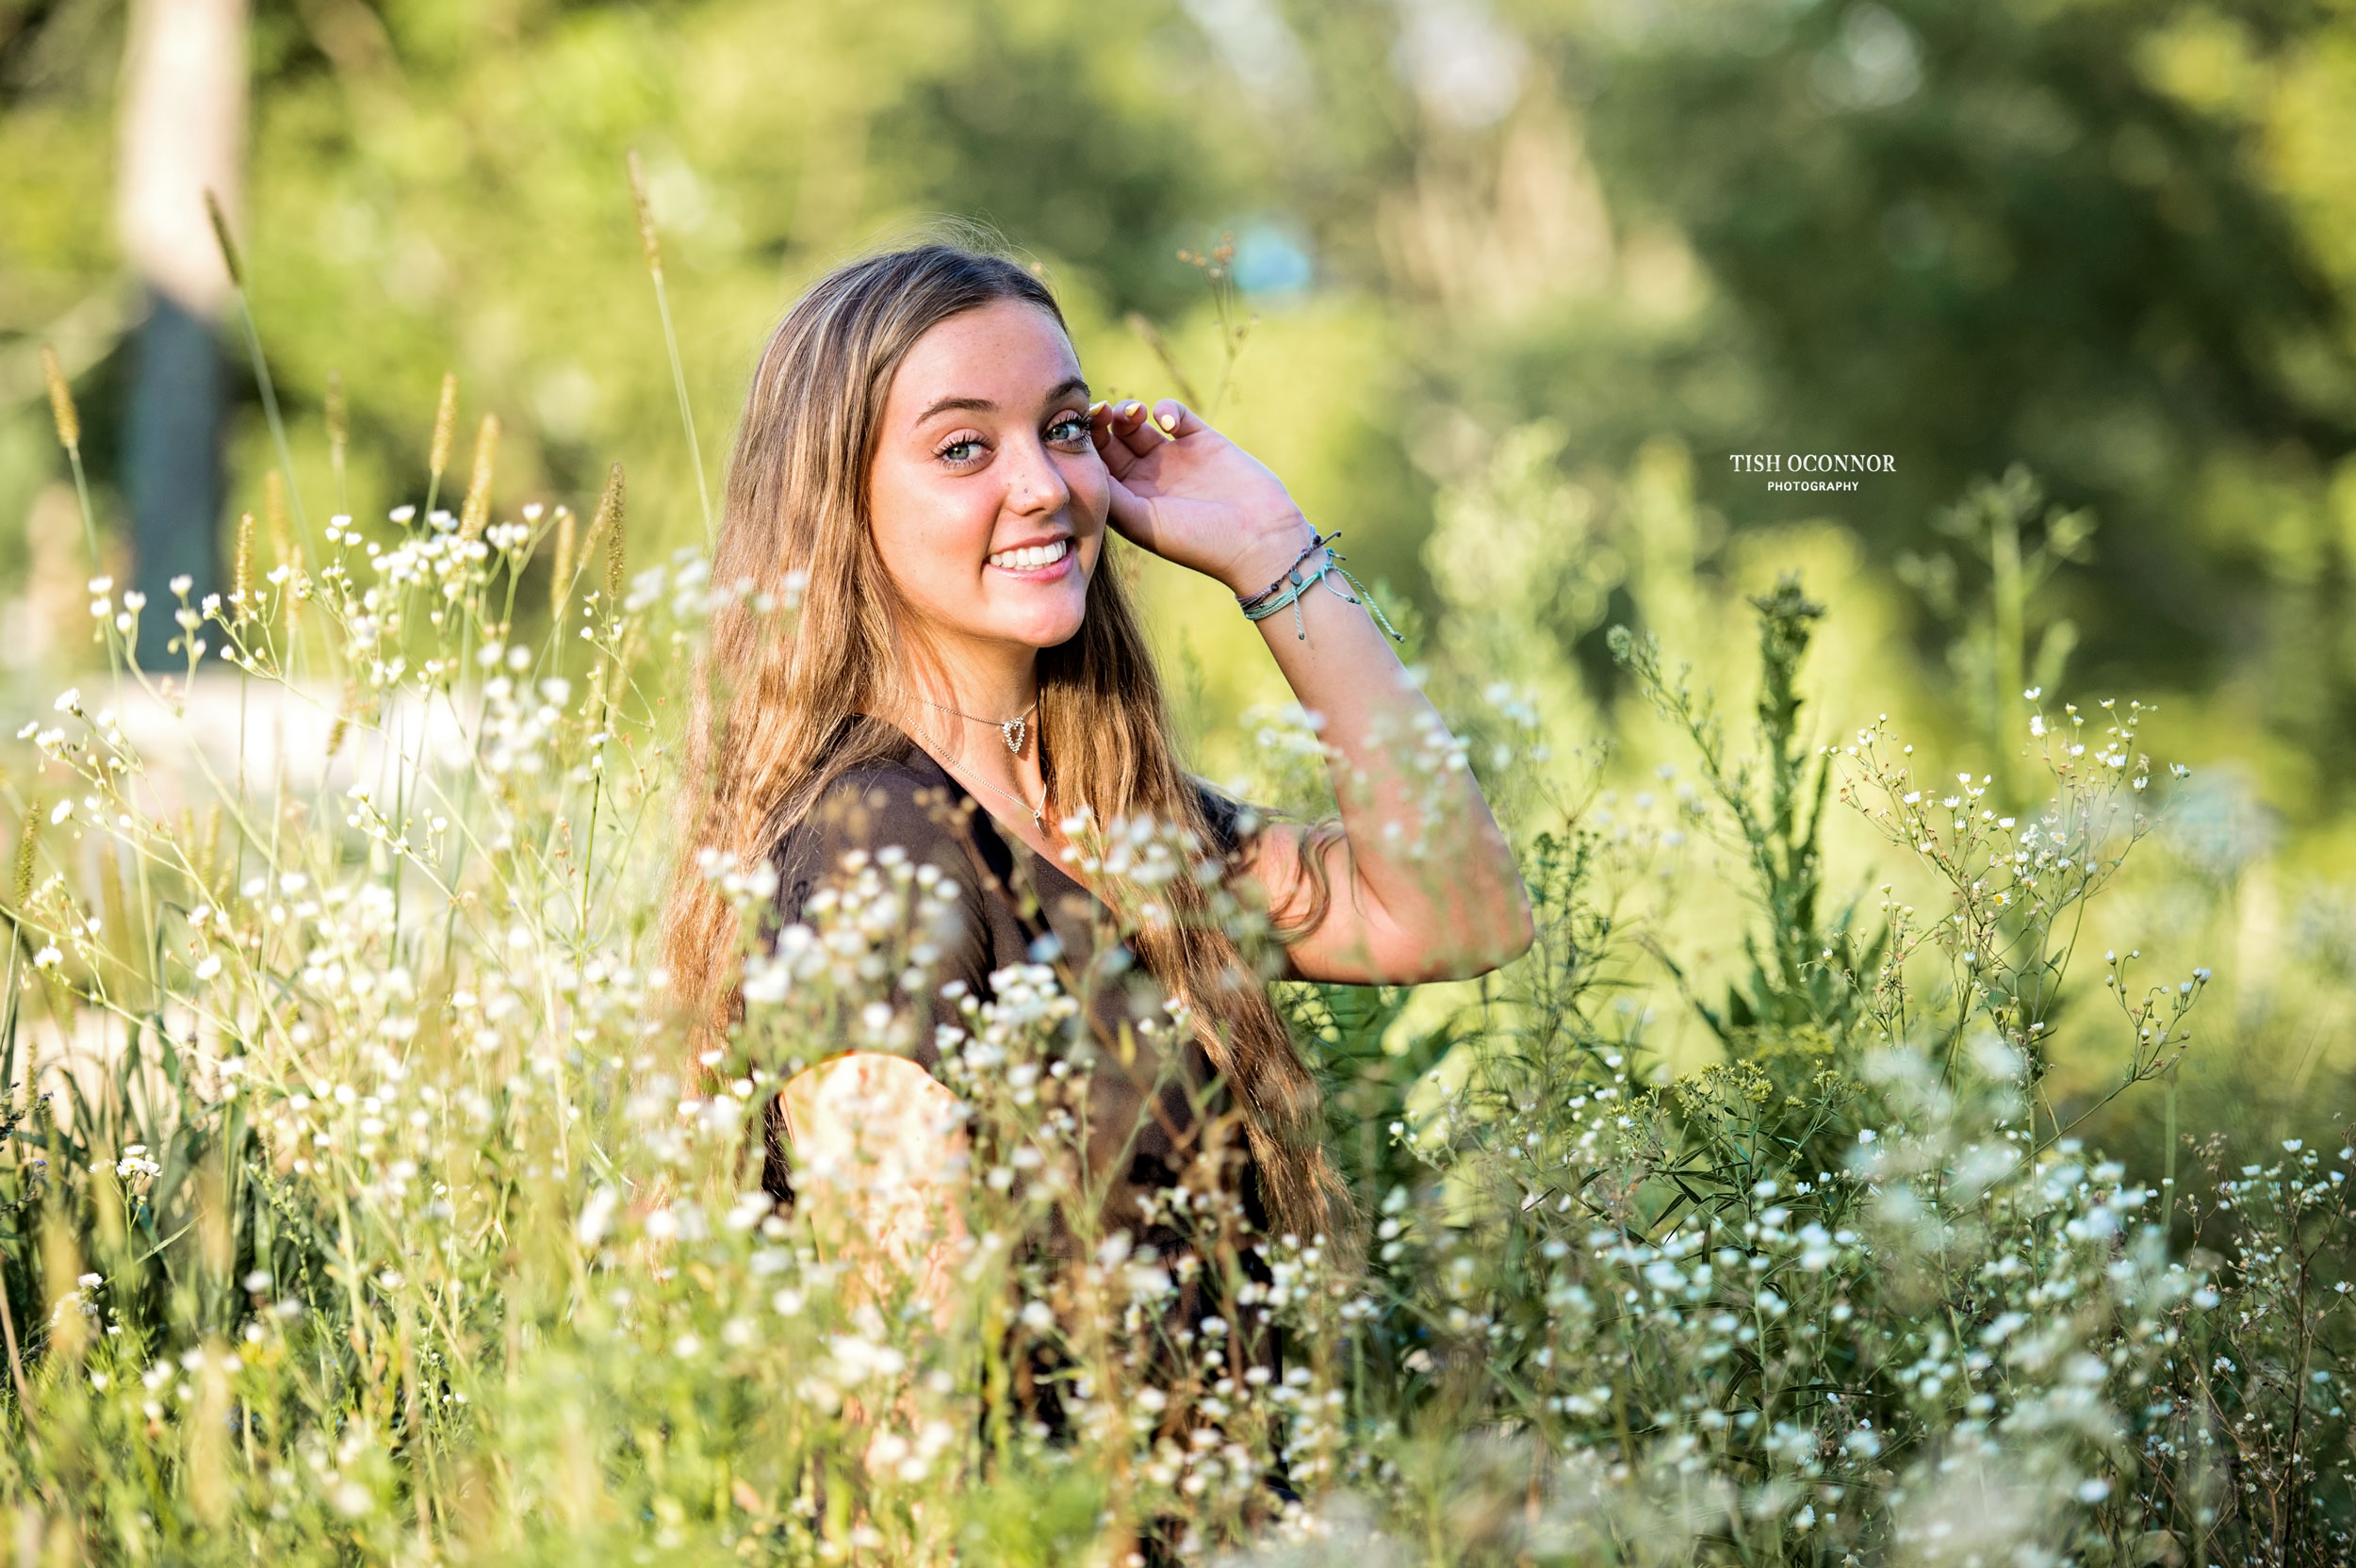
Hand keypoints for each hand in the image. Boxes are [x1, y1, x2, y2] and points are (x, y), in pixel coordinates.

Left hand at [1090, 398, 1318, 596]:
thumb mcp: (1143, 523)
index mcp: (1129, 501)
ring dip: (1129, 411)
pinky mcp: (1203, 441)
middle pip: (1111, 439)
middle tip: (1103, 411)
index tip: (1083, 430)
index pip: (1096, 464)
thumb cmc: (1198, 541)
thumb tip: (1083, 463)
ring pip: (1138, 423)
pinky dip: (1166, 409)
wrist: (1259, 539)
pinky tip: (1168, 422)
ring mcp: (1175, 458)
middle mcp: (1148, 479)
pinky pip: (1174, 414)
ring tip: (1134, 414)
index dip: (1085, 444)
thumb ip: (1110, 493)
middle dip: (1103, 422)